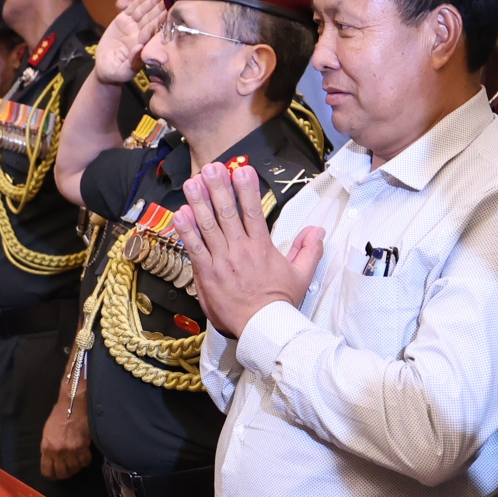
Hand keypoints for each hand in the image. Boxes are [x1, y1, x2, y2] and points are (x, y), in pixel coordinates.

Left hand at [41, 374, 92, 480]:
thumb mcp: (48, 433)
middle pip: (62, 473)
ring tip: (77, 460)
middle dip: (65, 473)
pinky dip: (85, 460)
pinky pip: (85, 462)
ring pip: (75, 469)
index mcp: (46, 447)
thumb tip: (52, 461)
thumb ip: (49, 448)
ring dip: (76, 466)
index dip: (52, 475)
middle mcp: (58, 451)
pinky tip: (84, 454)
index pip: (47, 470)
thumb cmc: (59, 416)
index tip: (56, 475)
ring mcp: (71, 450)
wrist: (73, 404)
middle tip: (68, 469)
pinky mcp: (83, 447)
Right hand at [96, 0, 164, 84]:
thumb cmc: (114, 72)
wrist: (104, 67)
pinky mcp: (123, 20)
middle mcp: (140, 34)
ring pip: (144, 12)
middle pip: (152, 19)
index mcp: (143, 46)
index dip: (161, 22)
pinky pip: (133, 9)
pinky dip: (140, 1)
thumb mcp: (122, 71)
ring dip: (153, 2)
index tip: (170, 13)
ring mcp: (132, 26)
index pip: (153, 32)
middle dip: (160, 9)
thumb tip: (140, 47)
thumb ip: (132, 61)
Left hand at [172, 162, 322, 338]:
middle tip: (211, 168)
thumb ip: (309, 249)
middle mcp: (240, 249)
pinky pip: (194, 248)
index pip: (254, 211)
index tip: (242, 170)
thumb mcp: (302, 275)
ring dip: (199, 202)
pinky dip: (186, 231)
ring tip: (192, 182)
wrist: (262, 328)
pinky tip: (179, 214)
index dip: (247, 189)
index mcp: (261, 247)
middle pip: (227, 212)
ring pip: (208, 226)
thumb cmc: (280, 303)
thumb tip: (317, 230)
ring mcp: (221, 261)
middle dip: (219, 187)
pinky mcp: (207, 274)